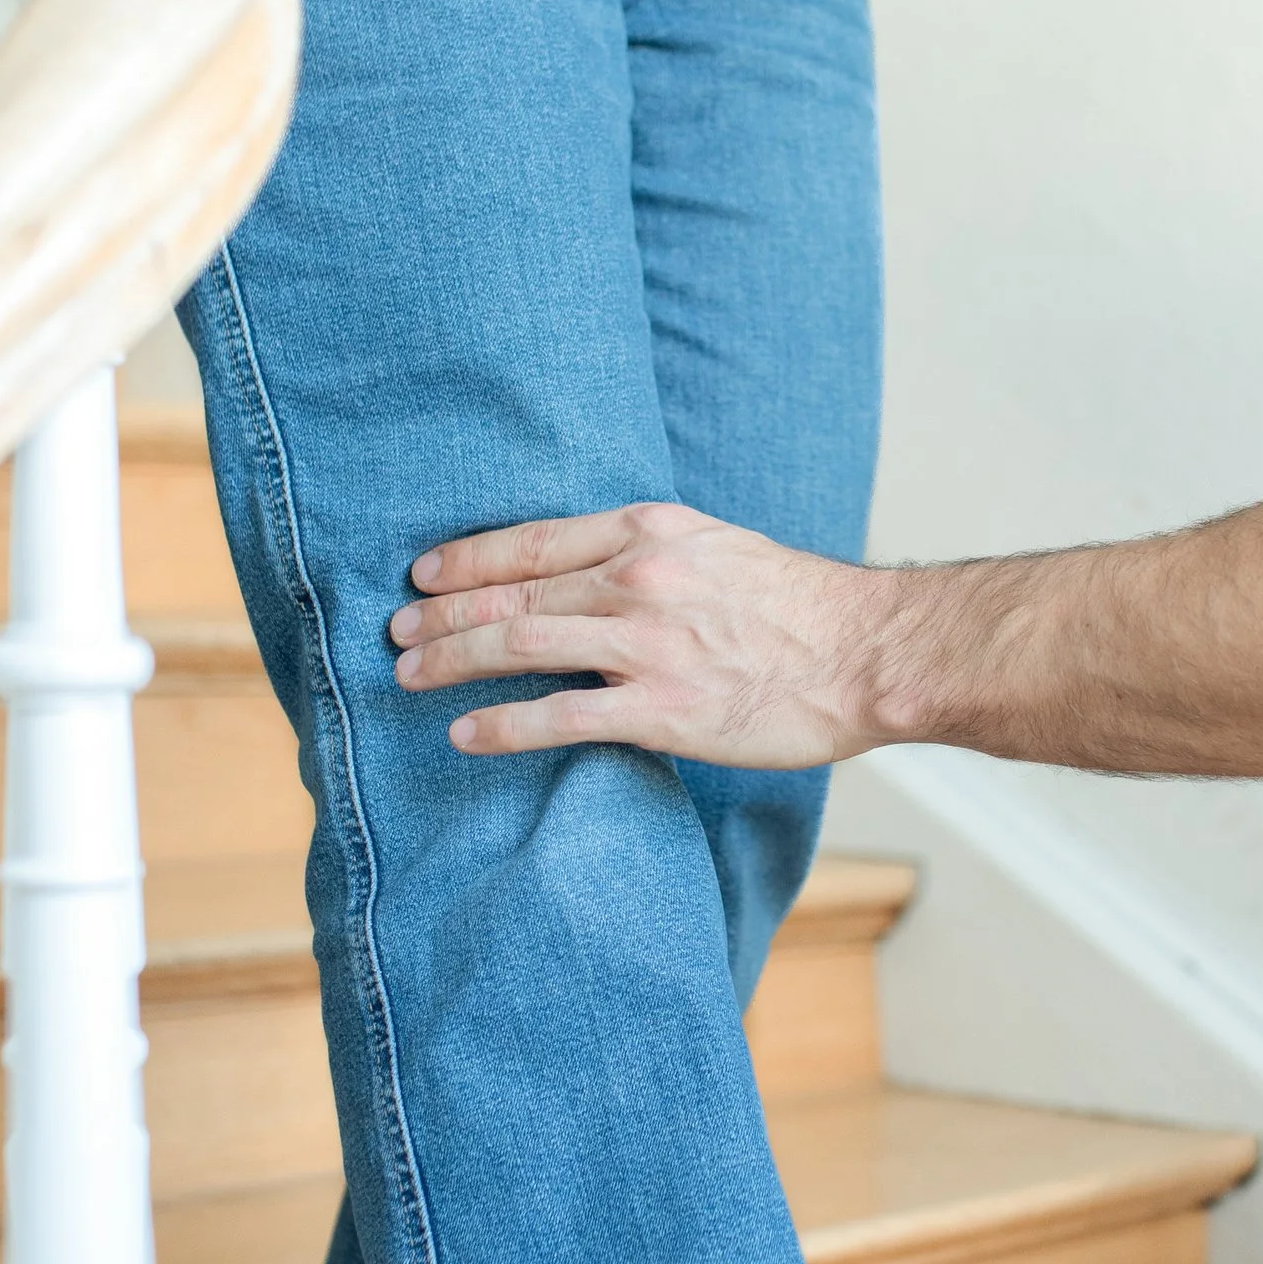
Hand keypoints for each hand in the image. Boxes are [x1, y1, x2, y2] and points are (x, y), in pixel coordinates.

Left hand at [387, 501, 884, 767]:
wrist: (867, 650)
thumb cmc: (800, 603)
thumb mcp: (718, 545)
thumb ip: (653, 552)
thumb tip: (593, 570)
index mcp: (651, 531)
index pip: (533, 540)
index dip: (468, 557)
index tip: (424, 570)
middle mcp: (638, 580)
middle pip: (511, 593)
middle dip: (442, 611)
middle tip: (396, 628)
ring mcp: (646, 646)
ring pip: (519, 646)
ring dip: (452, 660)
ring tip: (409, 674)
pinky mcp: (661, 711)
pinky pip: (559, 717)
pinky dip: (502, 724)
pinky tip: (465, 732)